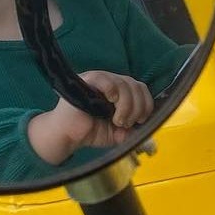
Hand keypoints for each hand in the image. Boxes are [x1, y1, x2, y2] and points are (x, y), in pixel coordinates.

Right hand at [26, 72, 152, 163]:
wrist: (67, 136)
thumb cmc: (90, 132)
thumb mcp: (117, 134)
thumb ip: (132, 131)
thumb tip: (147, 134)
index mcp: (120, 92)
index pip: (140, 89)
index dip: (146, 103)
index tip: (141, 120)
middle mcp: (112, 83)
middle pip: (135, 85)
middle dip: (137, 107)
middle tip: (127, 123)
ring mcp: (99, 79)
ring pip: (123, 83)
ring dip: (126, 105)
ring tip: (117, 120)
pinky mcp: (86, 80)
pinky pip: (104, 78)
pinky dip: (112, 89)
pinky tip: (110, 101)